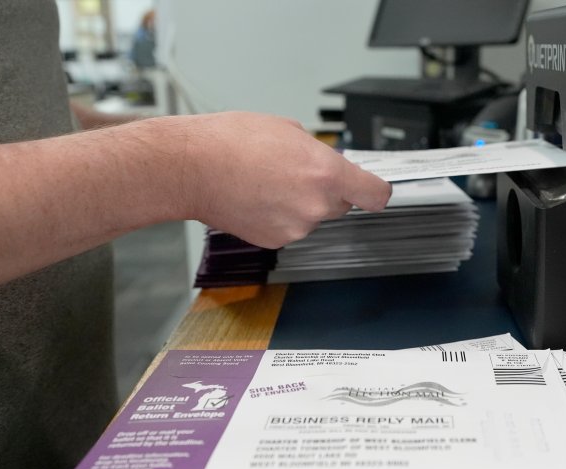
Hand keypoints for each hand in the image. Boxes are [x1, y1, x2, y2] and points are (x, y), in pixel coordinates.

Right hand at [180, 111, 391, 248]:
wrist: (190, 167)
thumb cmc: (230, 142)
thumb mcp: (289, 130)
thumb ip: (318, 152)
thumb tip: (328, 162)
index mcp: (327, 174)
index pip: (375, 194)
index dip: (375, 190)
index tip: (374, 189)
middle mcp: (316, 206)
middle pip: (342, 205)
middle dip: (328, 191)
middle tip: (298, 172)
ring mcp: (296, 227)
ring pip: (313, 217)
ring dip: (300, 203)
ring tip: (268, 182)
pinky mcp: (275, 241)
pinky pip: (290, 227)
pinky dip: (279, 216)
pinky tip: (258, 197)